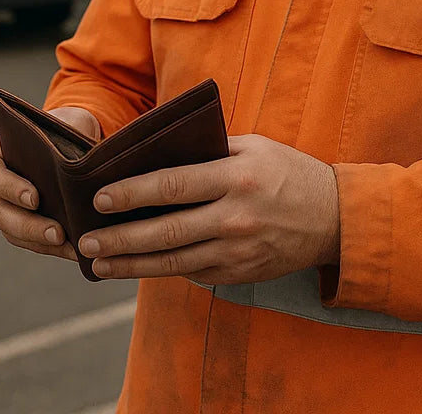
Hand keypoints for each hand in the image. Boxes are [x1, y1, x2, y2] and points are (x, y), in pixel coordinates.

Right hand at [0, 105, 100, 260]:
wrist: (70, 137)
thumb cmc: (64, 129)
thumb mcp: (61, 129)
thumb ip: (60, 148)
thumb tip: (79, 175)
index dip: (9, 188)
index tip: (35, 198)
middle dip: (27, 226)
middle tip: (57, 233)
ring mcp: (6, 207)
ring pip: (12, 232)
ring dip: (41, 242)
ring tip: (70, 246)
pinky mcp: (23, 225)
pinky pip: (31, 242)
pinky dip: (53, 249)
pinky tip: (76, 251)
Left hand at [75, 134, 339, 285]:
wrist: (335, 218)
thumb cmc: (288, 172)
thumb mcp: (254, 148)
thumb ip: (209, 151)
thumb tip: (157, 154)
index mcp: (236, 178)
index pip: (173, 185)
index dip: (132, 193)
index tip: (100, 197)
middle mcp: (235, 217)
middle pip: (166, 231)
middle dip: (120, 237)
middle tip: (86, 240)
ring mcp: (238, 251)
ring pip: (174, 262)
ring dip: (131, 265)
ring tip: (98, 262)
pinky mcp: (240, 274)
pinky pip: (194, 275)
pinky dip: (163, 272)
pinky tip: (136, 268)